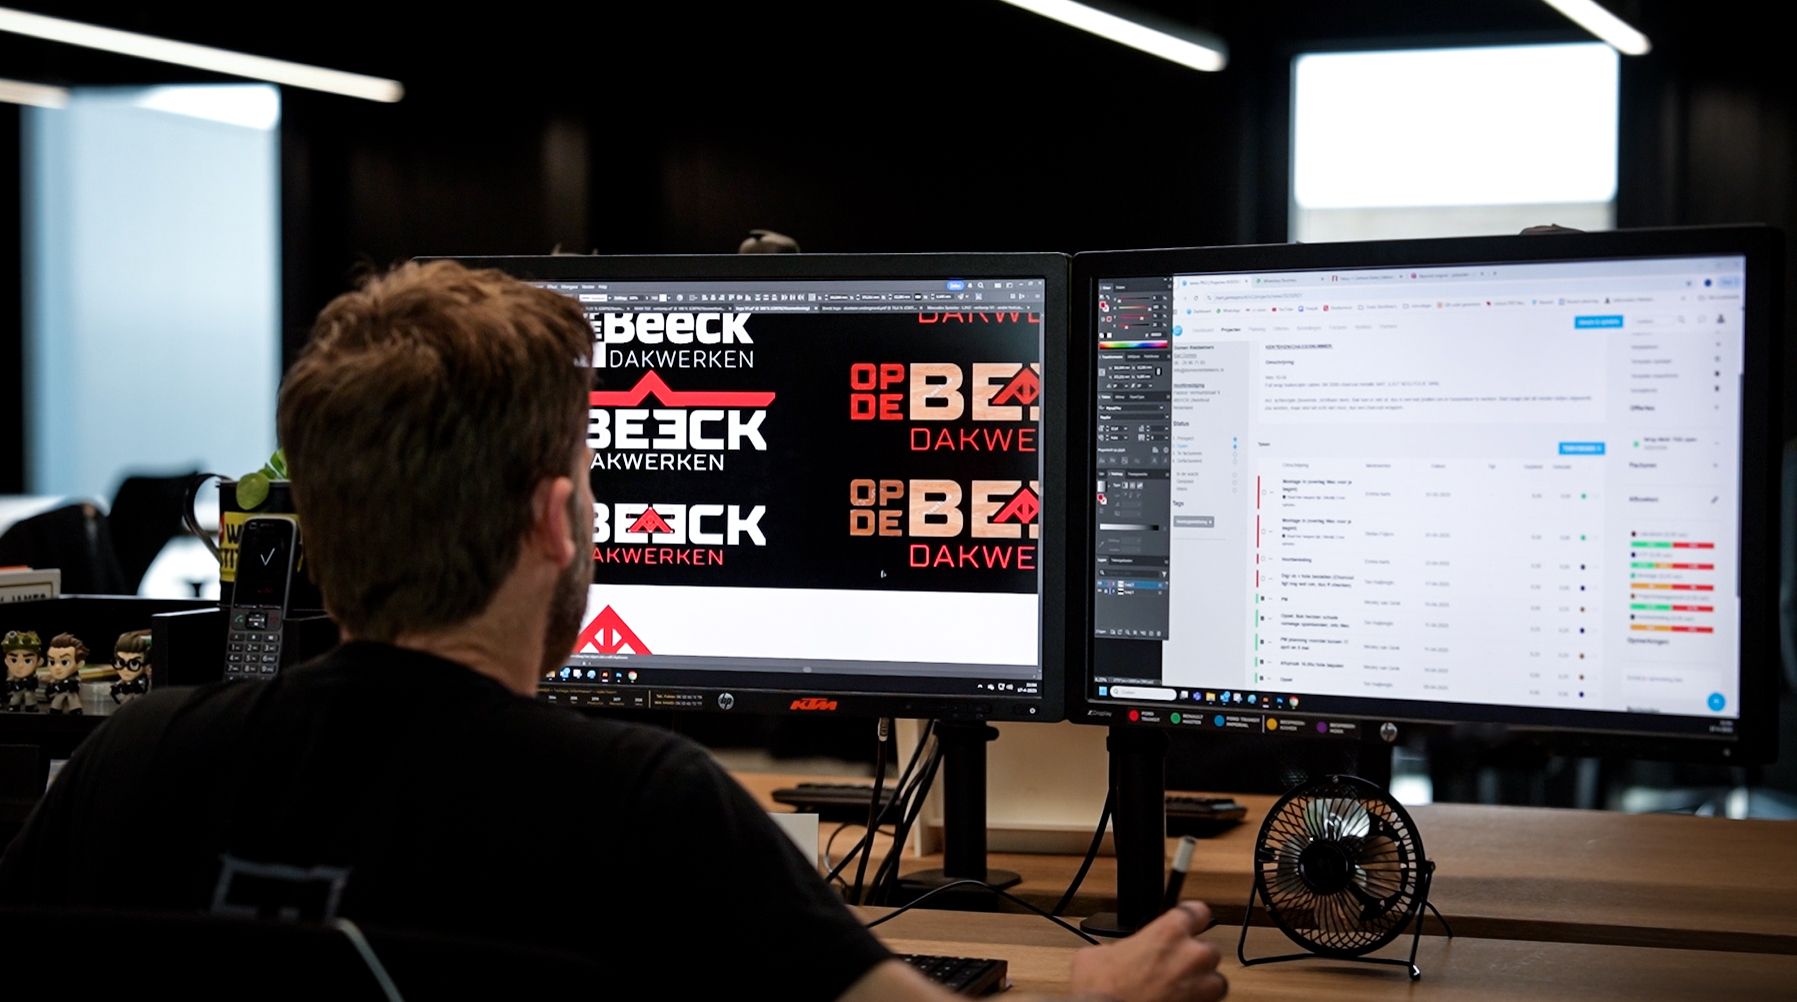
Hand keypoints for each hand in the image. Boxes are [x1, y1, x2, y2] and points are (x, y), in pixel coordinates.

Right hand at [1069, 902, 1226, 1001]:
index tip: (1190, 923)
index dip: (1192, 918)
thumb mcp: (1097, 955)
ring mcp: (1201, 987)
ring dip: (1202, 984)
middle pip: (1210, 949)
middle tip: (1175, 967)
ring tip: (1181, 990)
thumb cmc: (1103, 989)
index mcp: (1169, 932)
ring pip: (1216, 981)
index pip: (1198, 912)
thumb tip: (1115, 954)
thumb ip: (1118, 947)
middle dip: (1195, 959)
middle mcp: (1192, 956)